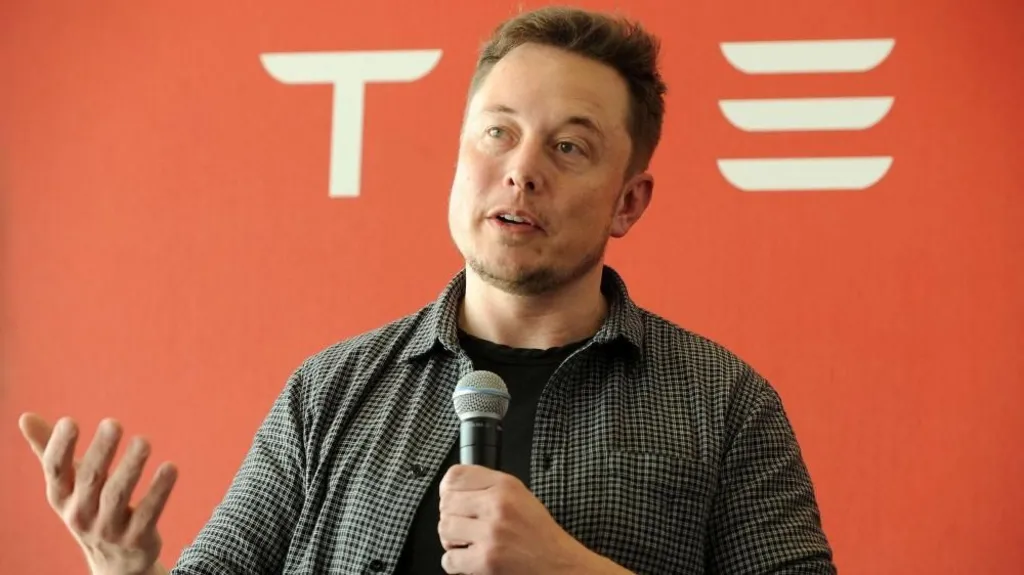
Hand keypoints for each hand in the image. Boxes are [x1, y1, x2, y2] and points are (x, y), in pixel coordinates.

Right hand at [18, 413, 177, 574]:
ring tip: (143, 441)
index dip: (60, 446)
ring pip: (118, 495)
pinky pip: (148, 512)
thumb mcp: (67, 483)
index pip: (56, 470)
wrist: (113, 560)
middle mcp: (80, 513)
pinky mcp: (137, 537)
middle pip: (89, 478)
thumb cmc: (88, 506)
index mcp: (61, 496)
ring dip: (131, 466)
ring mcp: (108, 528)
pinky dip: (159, 490)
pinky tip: (170, 467)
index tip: (69, 421)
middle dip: (101, 451)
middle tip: (113, 423)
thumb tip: (24, 416)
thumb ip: (49, 448)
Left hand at [437, 464, 627, 574]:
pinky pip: (449, 559)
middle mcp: (497, 505)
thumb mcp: (520, 496)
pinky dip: (456, 563)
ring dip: (452, 540)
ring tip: (469, 543)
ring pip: (444, 529)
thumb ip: (488, 486)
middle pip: (446, 503)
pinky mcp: (486, 560)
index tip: (453, 498)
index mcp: (505, 486)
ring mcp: (491, 534)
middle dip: (452, 516)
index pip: (455, 476)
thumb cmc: (539, 534)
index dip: (448, 489)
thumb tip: (451, 487)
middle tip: (465, 526)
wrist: (560, 565)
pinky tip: (471, 559)